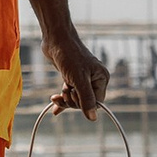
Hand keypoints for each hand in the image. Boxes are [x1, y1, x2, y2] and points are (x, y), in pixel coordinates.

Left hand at [25, 0, 107, 116]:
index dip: (84, 104)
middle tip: (65, 91)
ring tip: (55, 97)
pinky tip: (54, 107)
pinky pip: (69, 93)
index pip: (97, 102)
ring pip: (75, 98)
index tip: (73, 96)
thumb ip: (86, 99)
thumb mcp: (78, 79)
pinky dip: (61, 98)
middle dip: (72, 101)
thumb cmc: (69, 55)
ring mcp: (82, 78)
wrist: (55, 38)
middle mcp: (94, 78)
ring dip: (65, 99)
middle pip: (85, 101)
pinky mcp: (71, 76)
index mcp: (102, 78)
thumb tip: (93, 118)